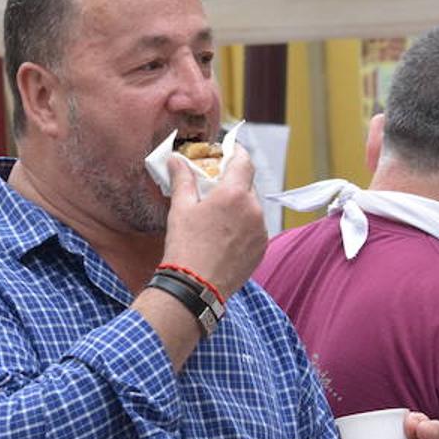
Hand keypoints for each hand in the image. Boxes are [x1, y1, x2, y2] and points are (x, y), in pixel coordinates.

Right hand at [161, 148, 266, 297]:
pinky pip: (255, 229)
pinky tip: (224, 237)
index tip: (228, 151)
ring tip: (217, 219)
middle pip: (247, 185)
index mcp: (235, 193)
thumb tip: (176, 159)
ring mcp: (261, 230)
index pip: (244, 161)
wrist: (195, 287)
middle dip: (232, 184)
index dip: (236, 152)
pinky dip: (243, 227)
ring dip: (238, 207)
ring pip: (252, 208)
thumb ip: (183, 179)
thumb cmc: (185, 245)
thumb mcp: (181, 208)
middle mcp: (253, 209)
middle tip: (213, 189)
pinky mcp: (262, 249)